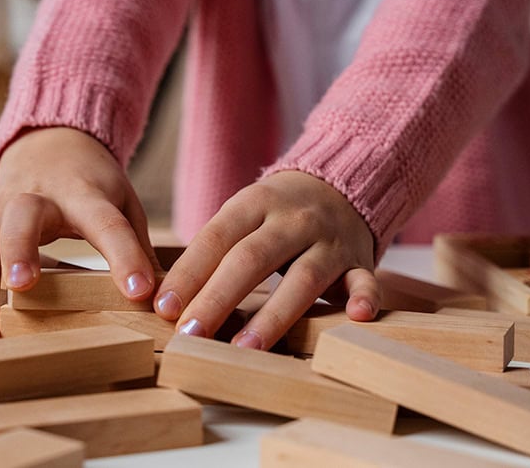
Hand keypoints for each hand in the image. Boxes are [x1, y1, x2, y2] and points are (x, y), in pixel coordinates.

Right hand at [0, 127, 156, 341]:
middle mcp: (36, 196)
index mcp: (84, 192)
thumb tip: (167, 301)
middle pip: (21, 222)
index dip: (124, 257)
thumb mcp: (125, 203)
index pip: (107, 223)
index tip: (140, 292)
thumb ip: (140, 248)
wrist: (53, 139)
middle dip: (19, 255)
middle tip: (22, 291)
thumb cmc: (95, 182)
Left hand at [153, 170, 379, 349]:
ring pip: (303, 278)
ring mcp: (328, 241)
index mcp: (255, 202)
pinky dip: (367, 297)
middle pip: (251, 259)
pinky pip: (365, 279)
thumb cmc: (277, 213)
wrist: (341, 183)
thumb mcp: (244, 215)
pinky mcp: (359, 260)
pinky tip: (359, 317)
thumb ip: (214, 251)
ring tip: (245, 347)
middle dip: (217, 298)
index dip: (189, 273)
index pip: (216, 238)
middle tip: (190, 333)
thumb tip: (167, 299)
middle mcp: (292, 220)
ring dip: (273, 315)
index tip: (163, 307)